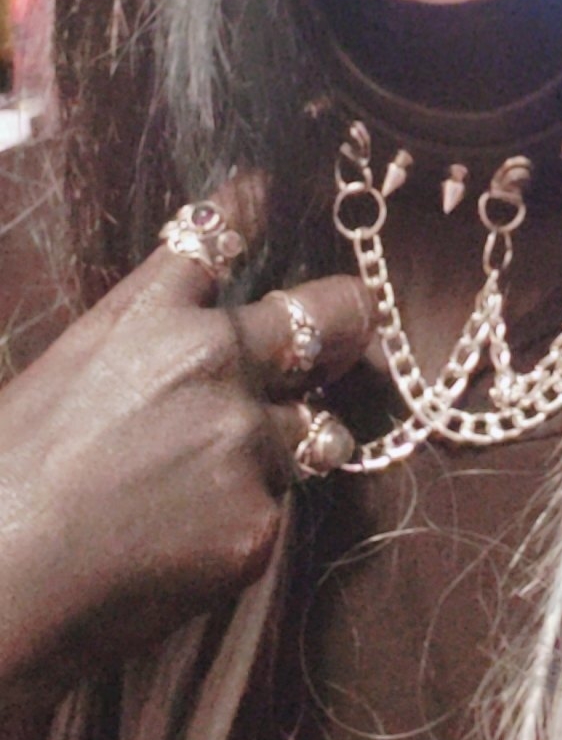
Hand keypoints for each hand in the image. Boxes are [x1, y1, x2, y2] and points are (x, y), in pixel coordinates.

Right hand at [0, 175, 373, 705]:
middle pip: (333, 316)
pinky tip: (179, 548)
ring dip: (284, 446)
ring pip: (314, 431)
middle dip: (347, 323)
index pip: (218, 233)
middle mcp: (214, 359)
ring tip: (209, 482)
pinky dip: (241, 525)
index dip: (250, 207)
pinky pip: (276, 511)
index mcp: (150, 313)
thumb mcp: (65, 371)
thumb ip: (142, 342)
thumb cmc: (3, 477)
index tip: (266, 191)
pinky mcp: (259, 523)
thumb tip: (190, 336)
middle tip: (349, 333)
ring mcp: (246, 441)